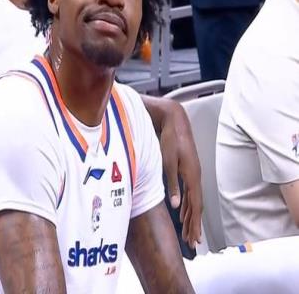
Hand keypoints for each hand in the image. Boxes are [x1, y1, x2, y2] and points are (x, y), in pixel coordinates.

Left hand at [158, 99, 201, 248]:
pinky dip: (188, 205)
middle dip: (195, 225)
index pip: (196, 206)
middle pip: (197, 206)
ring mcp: (193, 174)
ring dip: (192, 217)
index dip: (195, 223)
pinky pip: (190, 192)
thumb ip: (173, 184)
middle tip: (193, 242)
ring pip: (194, 200)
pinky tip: (184, 211)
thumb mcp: (168, 163)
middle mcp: (195, 177)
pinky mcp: (188, 170)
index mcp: (192, 177)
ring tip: (189, 232)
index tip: (195, 238)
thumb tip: (177, 206)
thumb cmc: (171, 141)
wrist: (176, 123)